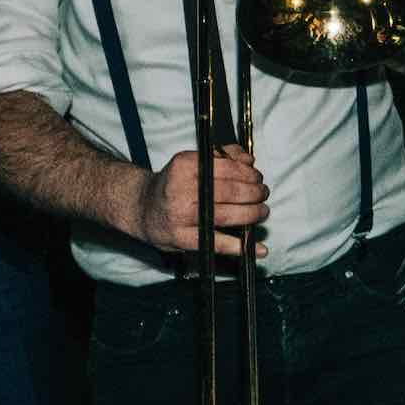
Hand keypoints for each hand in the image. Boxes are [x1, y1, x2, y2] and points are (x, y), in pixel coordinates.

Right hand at [130, 145, 269, 257]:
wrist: (142, 208)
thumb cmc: (173, 183)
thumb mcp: (192, 161)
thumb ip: (223, 156)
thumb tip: (249, 160)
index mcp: (185, 165)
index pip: (228, 167)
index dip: (249, 174)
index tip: (257, 178)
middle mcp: (181, 189)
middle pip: (231, 191)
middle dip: (255, 193)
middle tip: (262, 194)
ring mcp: (181, 216)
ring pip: (228, 216)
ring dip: (252, 214)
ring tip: (261, 212)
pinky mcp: (182, 238)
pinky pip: (217, 243)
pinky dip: (241, 247)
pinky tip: (258, 248)